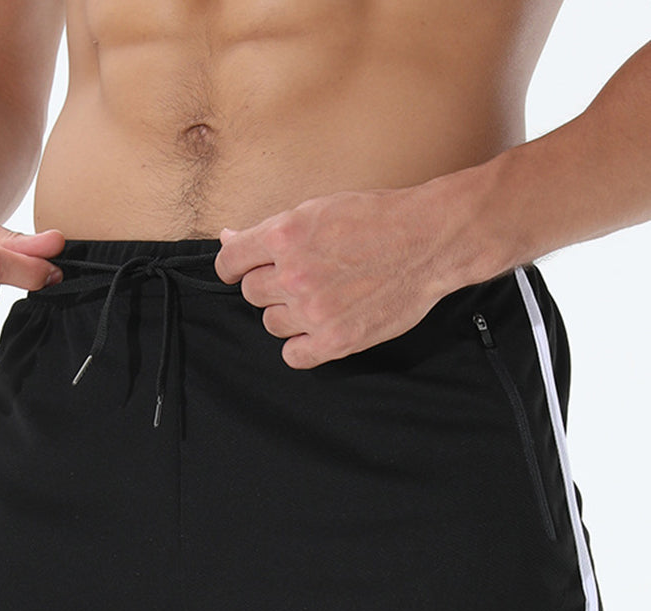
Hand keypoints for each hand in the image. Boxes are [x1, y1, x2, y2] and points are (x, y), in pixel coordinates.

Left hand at [214, 182, 481, 368]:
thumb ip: (272, 230)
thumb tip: (229, 237)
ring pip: (271, 323)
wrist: (427, 241)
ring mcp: (314, 310)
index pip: (230, 262)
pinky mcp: (336, 340)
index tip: (240, 270)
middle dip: (270, 286)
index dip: (233, 267)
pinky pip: (293, 355)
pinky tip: (318, 329)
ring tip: (320, 299)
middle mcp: (294, 274)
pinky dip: (302, 345)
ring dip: (288, 314)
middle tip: (302, 278)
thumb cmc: (377, 220)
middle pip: (252, 293)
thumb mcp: (317, 210)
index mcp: (285, 236)